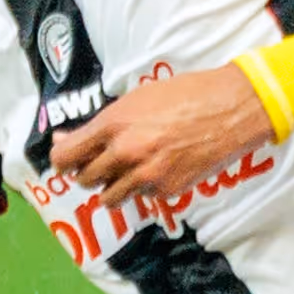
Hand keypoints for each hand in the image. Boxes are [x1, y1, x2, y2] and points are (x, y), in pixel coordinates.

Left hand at [43, 65, 275, 203]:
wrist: (231, 109)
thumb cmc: (185, 95)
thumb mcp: (137, 99)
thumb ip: (101, 124)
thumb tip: (64, 139)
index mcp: (113, 124)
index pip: (65, 156)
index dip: (62, 161)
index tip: (67, 162)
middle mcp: (125, 153)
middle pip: (84, 179)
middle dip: (88, 173)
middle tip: (101, 164)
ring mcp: (146, 175)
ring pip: (109, 197)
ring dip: (112, 187)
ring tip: (128, 171)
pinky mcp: (167, 190)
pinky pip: (141, 197)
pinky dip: (144, 188)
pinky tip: (160, 168)